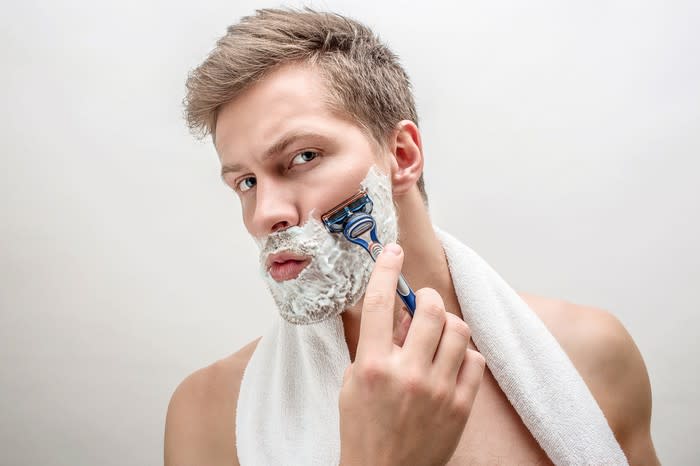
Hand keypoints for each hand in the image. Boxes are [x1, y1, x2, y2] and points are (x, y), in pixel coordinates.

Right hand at [338, 243, 485, 465]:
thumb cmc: (363, 428)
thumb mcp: (352, 382)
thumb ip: (374, 345)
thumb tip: (399, 314)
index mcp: (372, 366)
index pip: (380, 304)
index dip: (387, 270)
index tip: (392, 251)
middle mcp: (406, 374)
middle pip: (430, 310)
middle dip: (427, 298)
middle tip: (422, 303)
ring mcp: (437, 390)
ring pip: (458, 330)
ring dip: (447, 324)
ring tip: (438, 335)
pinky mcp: (460, 406)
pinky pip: (475, 360)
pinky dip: (464, 354)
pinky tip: (451, 362)